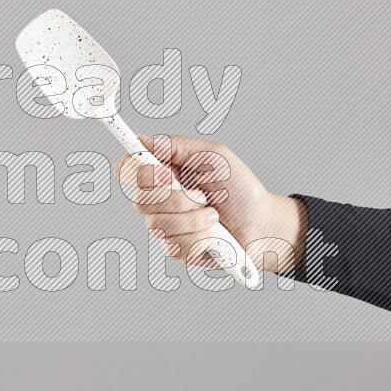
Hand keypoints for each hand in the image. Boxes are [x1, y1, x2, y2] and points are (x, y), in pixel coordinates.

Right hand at [113, 134, 306, 273]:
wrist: (262, 224)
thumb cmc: (240, 189)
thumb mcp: (214, 156)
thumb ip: (177, 145)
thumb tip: (144, 141)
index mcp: (164, 172)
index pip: (128, 168)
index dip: (134, 170)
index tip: (161, 172)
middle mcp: (159, 199)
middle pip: (139, 200)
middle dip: (175, 198)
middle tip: (200, 194)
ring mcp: (166, 225)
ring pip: (157, 225)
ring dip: (193, 219)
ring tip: (213, 214)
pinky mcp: (176, 248)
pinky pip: (174, 245)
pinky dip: (200, 237)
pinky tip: (213, 233)